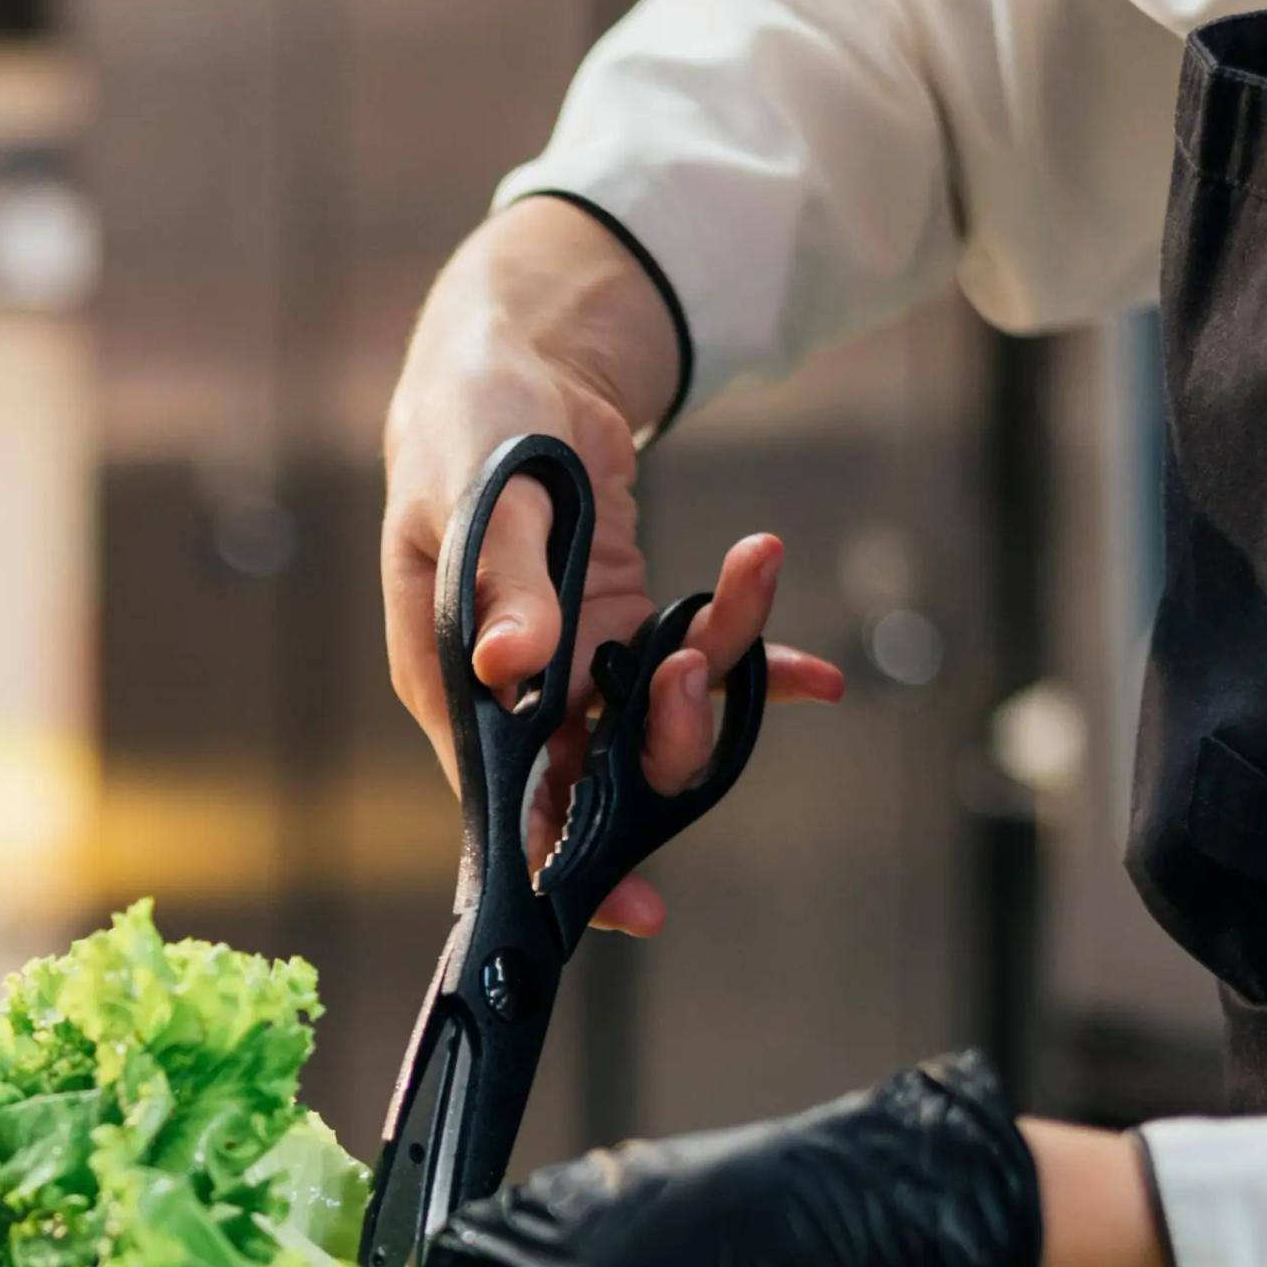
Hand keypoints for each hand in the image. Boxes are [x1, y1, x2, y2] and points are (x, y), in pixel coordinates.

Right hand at [382, 199, 847, 934]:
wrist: (514, 362)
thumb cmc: (472, 423)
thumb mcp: (480, 490)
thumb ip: (505, 580)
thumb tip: (518, 668)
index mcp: (454, 678)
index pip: (503, 798)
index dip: (562, 857)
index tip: (632, 904)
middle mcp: (516, 693)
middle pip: (594, 768)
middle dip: (663, 740)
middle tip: (697, 667)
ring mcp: (575, 665)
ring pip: (657, 716)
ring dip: (719, 669)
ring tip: (752, 569)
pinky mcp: (624, 625)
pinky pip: (695, 664)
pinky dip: (757, 670)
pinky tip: (812, 676)